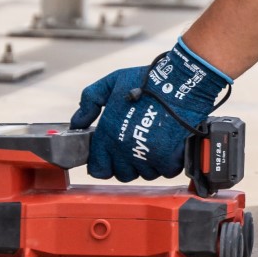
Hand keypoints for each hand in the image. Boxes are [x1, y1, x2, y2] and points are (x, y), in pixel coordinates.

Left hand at [69, 39, 232, 181]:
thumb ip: (89, 101)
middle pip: (122, 174)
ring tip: (152, 145)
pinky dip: (167, 164)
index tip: (111, 156)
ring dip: (148, 164)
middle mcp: (124, 150)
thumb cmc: (146, 82)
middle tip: (135, 148)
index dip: (104, 164)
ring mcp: (146, 156)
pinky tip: (168, 148)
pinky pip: (164, 172)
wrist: (179, 83)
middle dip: (127, 164)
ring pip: (144, 174)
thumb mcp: (111, 83)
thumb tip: (78, 122)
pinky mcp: (167, 159)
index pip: (98, 169)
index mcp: (108, 135)